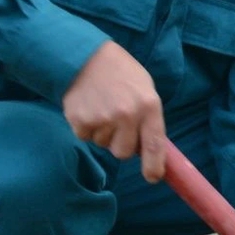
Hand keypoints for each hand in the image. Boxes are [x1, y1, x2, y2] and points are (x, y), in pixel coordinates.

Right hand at [62, 42, 166, 181]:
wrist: (86, 57)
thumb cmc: (122, 75)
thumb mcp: (145, 90)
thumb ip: (149, 119)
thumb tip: (150, 152)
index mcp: (149, 106)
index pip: (154, 145)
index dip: (154, 166)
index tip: (152, 177)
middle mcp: (127, 114)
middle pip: (124, 152)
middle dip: (122, 144)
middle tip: (118, 123)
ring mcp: (103, 118)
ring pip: (104, 145)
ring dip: (103, 133)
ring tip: (103, 107)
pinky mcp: (80, 120)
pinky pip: (85, 137)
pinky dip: (86, 127)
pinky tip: (89, 107)